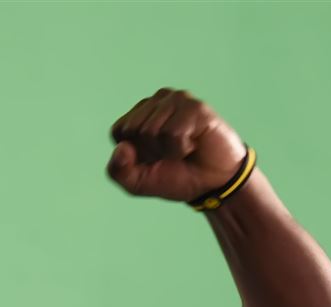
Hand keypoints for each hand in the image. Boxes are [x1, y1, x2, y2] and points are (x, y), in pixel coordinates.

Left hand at [106, 88, 246, 201]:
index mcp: (138, 116)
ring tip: (183, 148)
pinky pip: (172, 133)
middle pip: (133, 129)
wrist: (212, 184)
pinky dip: (181, 148)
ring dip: (167, 151)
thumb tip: (122, 147)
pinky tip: (194, 144)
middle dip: (149, 151)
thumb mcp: (136, 182)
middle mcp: (155, 102)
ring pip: (151, 130)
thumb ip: (118, 170)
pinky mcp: (195, 106)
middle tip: (170, 153)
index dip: (133, 154)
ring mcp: (176, 100)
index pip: (119, 131)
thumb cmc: (175, 177)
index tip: (153, 157)